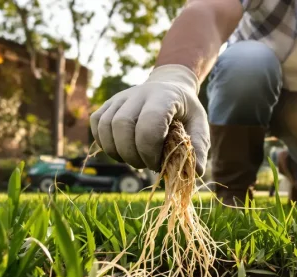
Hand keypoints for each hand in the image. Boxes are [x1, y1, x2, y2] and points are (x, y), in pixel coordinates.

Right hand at [90, 64, 209, 175]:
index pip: (148, 123)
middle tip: (145, 165)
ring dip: (116, 151)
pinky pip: (97, 125)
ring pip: (106, 126)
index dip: (149, 150)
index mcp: (164, 96)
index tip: (158, 163)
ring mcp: (120, 97)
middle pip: (122, 125)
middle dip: (131, 154)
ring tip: (133, 159)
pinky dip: (104, 143)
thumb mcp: (200, 123)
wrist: (169, 85)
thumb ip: (199, 145)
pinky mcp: (108, 103)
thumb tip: (197, 171)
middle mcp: (138, 93)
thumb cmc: (185, 110)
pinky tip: (120, 151)